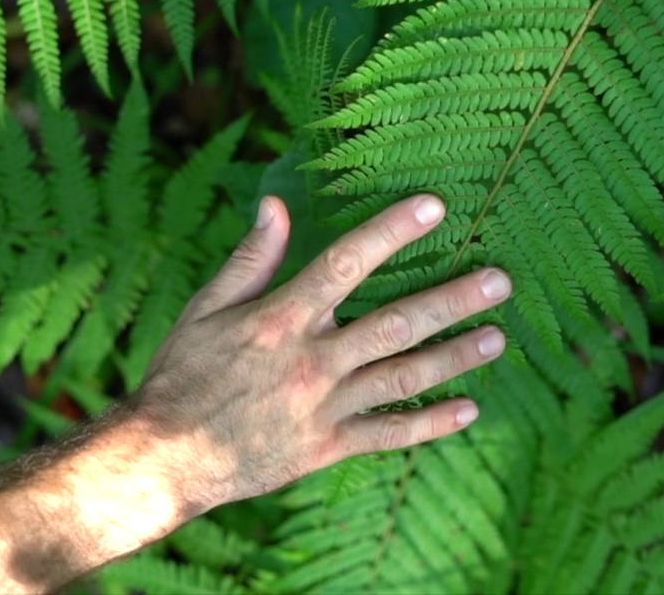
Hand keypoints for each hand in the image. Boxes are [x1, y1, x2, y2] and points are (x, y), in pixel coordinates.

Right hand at [129, 194, 511, 515]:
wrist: (162, 459)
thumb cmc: (181, 374)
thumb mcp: (205, 309)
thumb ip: (250, 258)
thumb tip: (277, 203)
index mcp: (280, 318)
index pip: (346, 263)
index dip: (392, 231)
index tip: (435, 207)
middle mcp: (310, 360)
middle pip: (395, 323)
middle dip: (452, 300)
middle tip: (501, 281)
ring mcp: (323, 407)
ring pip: (403, 377)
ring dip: (455, 357)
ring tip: (497, 338)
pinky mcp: (326, 447)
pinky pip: (388, 435)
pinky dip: (430, 424)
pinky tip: (469, 409)